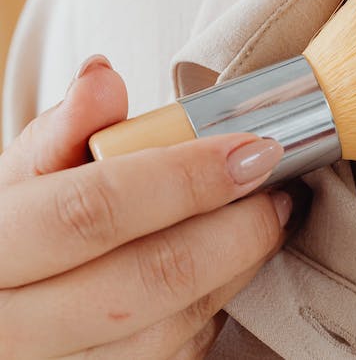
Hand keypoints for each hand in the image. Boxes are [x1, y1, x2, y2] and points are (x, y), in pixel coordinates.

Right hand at [0, 55, 301, 358]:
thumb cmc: (8, 239)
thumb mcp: (14, 182)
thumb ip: (59, 134)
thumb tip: (104, 78)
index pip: (91, 211)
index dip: (182, 179)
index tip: (249, 149)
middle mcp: (11, 329)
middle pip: (147, 281)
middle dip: (233, 230)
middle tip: (275, 190)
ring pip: (170, 328)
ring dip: (235, 270)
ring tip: (265, 221)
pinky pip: (174, 357)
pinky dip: (212, 310)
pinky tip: (227, 270)